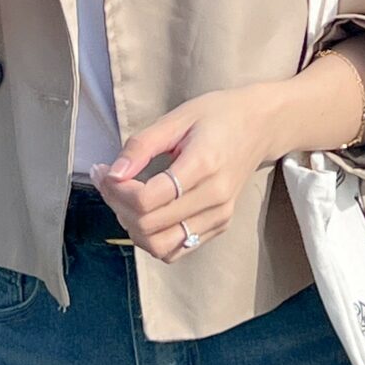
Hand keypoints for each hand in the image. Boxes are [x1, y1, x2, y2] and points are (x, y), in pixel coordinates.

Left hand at [89, 86, 275, 262]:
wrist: (259, 126)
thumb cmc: (218, 115)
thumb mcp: (177, 117)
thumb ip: (142, 145)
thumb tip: (113, 174)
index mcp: (203, 165)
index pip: (148, 200)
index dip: (117, 191)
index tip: (106, 171)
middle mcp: (214, 198)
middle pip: (150, 226)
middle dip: (118, 206)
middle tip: (108, 181)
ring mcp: (219, 217)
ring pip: (161, 246)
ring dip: (133, 227)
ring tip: (124, 199)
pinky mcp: (219, 226)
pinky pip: (177, 249)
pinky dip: (152, 237)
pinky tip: (145, 212)